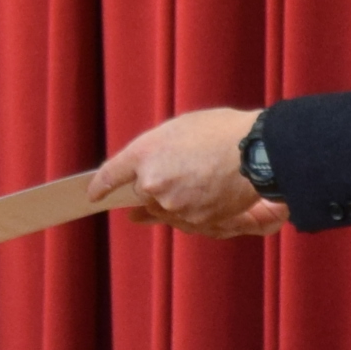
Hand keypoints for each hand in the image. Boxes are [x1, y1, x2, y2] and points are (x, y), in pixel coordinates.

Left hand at [93, 107, 285, 235]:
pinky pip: (187, 219)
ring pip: (166, 208)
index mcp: (146, 153)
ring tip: (200, 180)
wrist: (257, 152)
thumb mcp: (181, 129)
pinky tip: (211, 194)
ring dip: (177, 198)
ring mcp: (174, 205)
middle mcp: (153, 182)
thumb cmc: (223, 131)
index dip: (100, 186)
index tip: (93, 195)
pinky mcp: (196, 221)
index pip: (111, 174)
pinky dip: (195, 209)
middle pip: (144, 192)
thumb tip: (151, 168)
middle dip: (155, 185)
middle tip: (179, 171)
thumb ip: (159, 149)